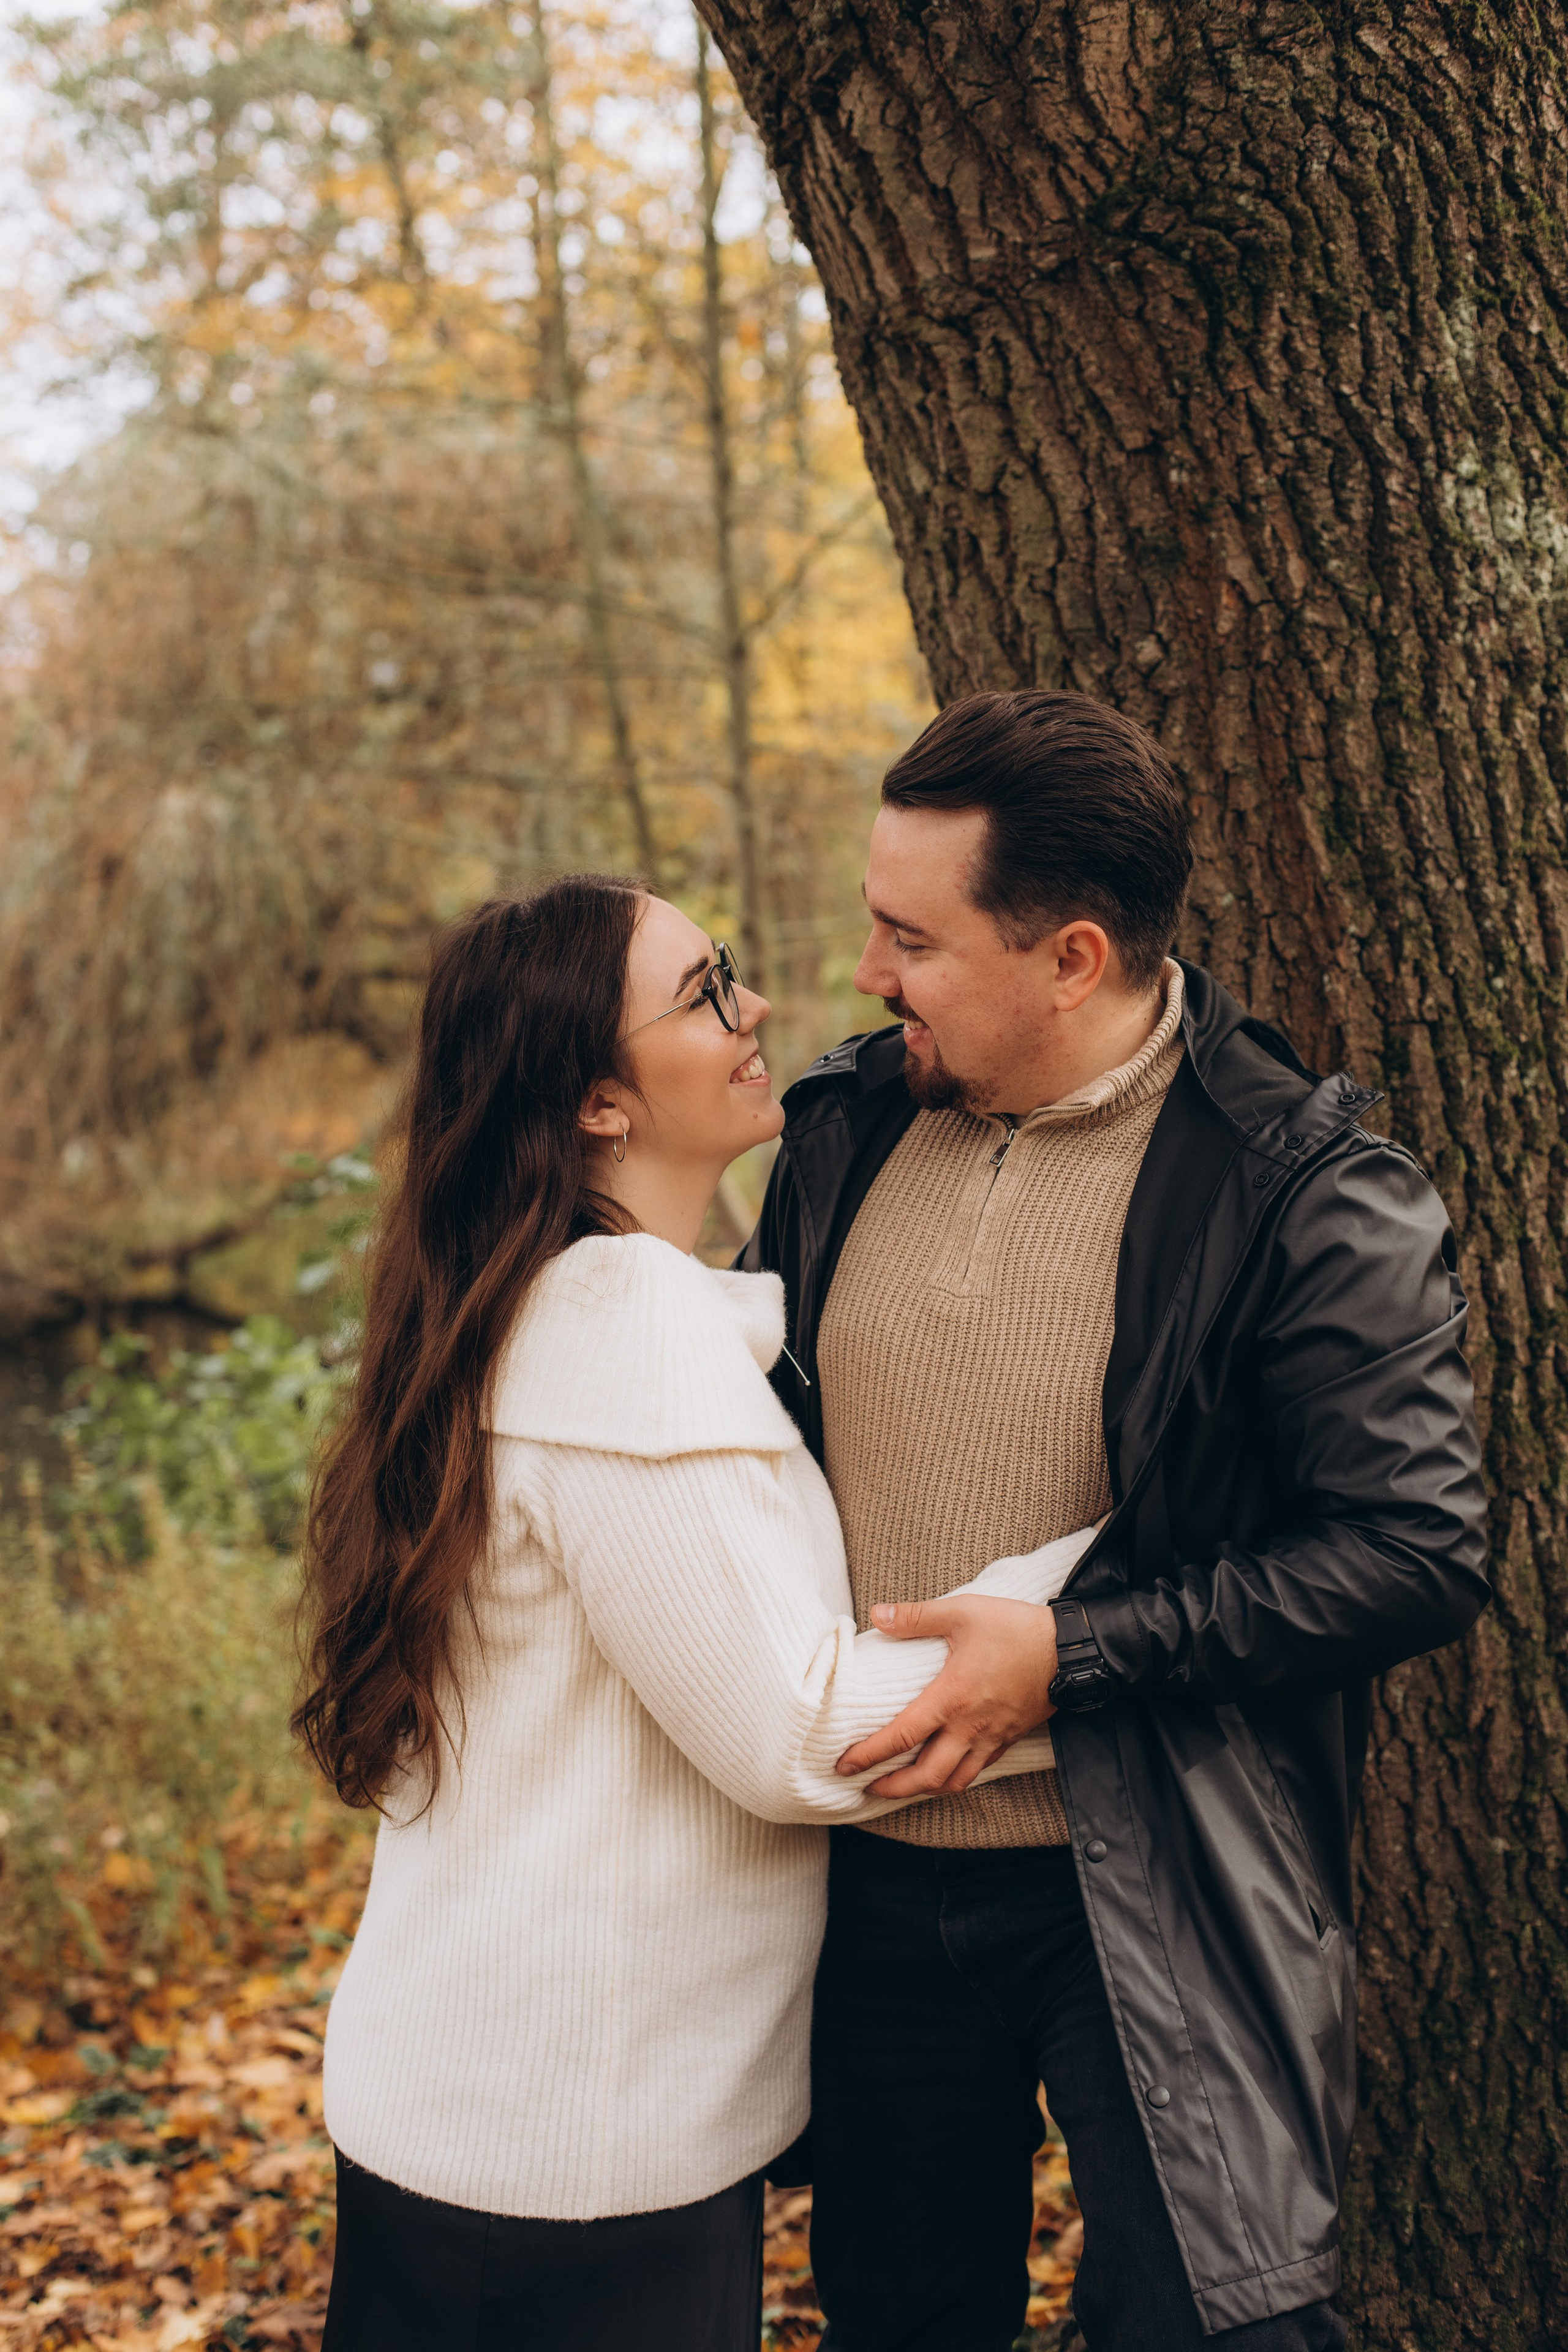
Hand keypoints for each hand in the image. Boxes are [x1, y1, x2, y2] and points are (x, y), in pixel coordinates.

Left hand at [835, 1594, 1059, 1798]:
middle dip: (893, 1789)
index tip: (844, 1765)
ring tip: (902, 1787)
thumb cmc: (1015, 1628)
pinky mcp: (1010, 1738)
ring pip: (955, 1781)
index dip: (869, 1755)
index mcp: (953, 1698)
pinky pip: (978, 1769)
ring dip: (924, 1789)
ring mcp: (993, 1737)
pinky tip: (944, 1769)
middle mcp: (971, 1727)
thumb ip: (915, 1617)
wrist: (1071, 1648)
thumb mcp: (962, 1612)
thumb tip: (876, 1615)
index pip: (902, 1736)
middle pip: (927, 1776)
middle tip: (867, 1788)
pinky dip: (955, 1777)